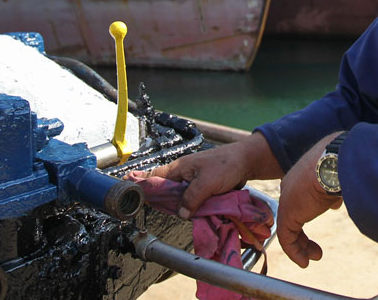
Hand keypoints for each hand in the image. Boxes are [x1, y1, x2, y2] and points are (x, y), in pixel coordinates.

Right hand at [148, 132, 281, 218]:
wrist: (246, 162)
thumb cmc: (226, 166)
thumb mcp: (206, 183)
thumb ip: (191, 198)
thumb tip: (180, 213)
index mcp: (179, 168)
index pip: (154, 177)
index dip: (142, 186)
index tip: (130, 194)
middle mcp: (183, 174)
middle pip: (166, 191)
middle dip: (164, 203)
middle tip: (160, 214)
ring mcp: (193, 182)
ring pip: (180, 197)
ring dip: (181, 206)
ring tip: (179, 216)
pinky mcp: (203, 188)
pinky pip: (193, 200)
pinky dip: (193, 207)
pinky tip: (192, 215)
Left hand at [276, 131, 344, 267]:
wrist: (334, 163)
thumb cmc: (343, 164)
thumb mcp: (339, 176)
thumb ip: (334, 188)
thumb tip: (335, 201)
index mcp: (304, 173)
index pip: (302, 195)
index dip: (311, 209)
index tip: (327, 213)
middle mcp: (292, 184)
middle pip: (294, 212)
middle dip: (303, 233)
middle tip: (315, 248)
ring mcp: (288, 199)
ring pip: (289, 227)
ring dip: (301, 245)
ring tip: (313, 257)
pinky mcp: (287, 213)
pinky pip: (287, 238)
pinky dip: (295, 252)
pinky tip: (304, 262)